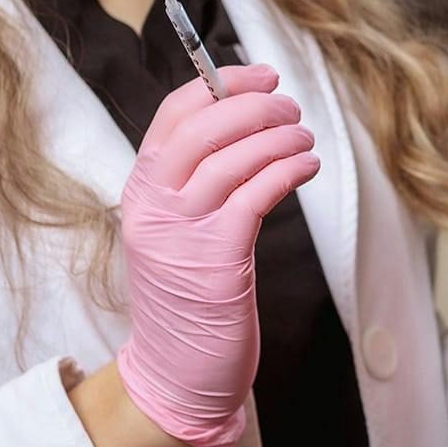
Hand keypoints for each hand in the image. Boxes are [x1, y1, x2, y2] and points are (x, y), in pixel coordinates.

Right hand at [113, 63, 319, 446]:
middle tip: (290, 106)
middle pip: (200, 129)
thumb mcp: (179, 225)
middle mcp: (153, 208)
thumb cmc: (188, 291)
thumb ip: (198, 177)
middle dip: (253, 106)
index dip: (221, 84)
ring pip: (230, 160)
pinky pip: (254, 197)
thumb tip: (248, 116)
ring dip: (277, 138)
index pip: (173, 115)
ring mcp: (181, 235)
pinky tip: (306, 167)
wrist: (176, 371)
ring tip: (304, 138)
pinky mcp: (215, 263)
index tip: (262, 75)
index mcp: (141, 190)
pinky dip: (286, 171)